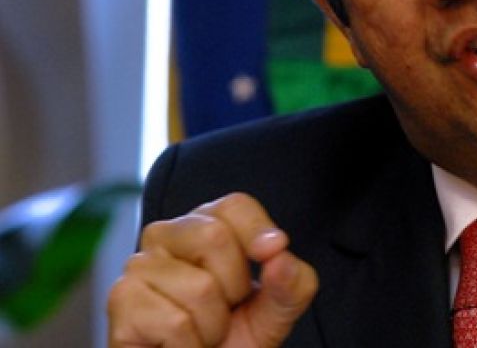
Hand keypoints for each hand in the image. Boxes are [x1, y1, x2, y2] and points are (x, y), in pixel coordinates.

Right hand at [107, 192, 317, 346]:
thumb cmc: (233, 339)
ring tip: (200, 332)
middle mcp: (167, 235)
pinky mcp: (121, 301)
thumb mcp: (276, 311)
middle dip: (235, 287)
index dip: (259, 232)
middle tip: (224, 310)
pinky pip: (175, 322)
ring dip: (212, 326)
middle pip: (214, 236)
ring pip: (199, 287)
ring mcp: (138, 266)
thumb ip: (292, 283)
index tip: (272, 256)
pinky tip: (178, 346)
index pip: (235, 206)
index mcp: (205, 224)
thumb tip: (281, 255)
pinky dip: (190, 345)